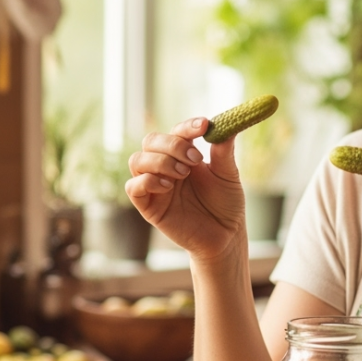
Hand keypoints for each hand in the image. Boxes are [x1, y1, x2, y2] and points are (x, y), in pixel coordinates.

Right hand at [125, 117, 245, 259]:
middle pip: (151, 141)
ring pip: (137, 160)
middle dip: (172, 144)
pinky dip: (147, 181)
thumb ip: (223, 151)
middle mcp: (165, 166)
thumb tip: (225, 125)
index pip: (176, 132)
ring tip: (183, 174)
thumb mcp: (228, 175)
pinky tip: (168, 187)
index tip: (204, 126)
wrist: (225, 235)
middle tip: (195, 159)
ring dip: (160, 161)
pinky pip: (133, 187)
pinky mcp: (148, 206)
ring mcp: (155, 185)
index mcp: (183, 154)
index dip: (187, 127)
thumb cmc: (226, 204)